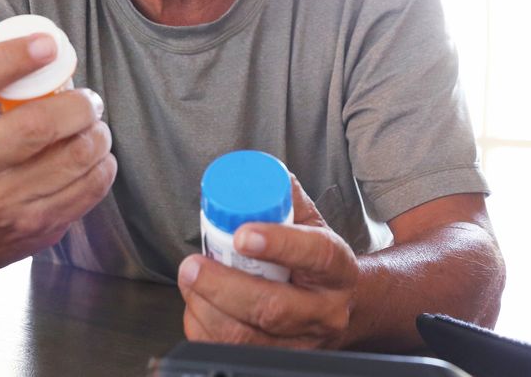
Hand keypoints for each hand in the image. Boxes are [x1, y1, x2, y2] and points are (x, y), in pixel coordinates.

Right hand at [0, 13, 116, 268]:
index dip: (13, 55)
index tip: (47, 44)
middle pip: (37, 125)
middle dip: (78, 105)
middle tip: (89, 99)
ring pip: (73, 158)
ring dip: (97, 135)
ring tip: (94, 126)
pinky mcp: (33, 227)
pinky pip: (88, 190)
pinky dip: (103, 166)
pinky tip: (96, 157)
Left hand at [178, 176, 358, 348]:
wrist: (341, 309)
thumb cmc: (316, 262)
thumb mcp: (311, 224)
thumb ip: (285, 197)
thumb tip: (257, 172)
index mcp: (336, 269)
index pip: (316, 255)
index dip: (279, 244)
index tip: (243, 234)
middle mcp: (323, 311)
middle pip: (272, 308)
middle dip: (223, 286)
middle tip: (192, 266)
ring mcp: (300, 343)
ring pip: (246, 337)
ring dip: (206, 307)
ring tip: (189, 280)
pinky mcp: (275, 362)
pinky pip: (229, 352)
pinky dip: (202, 327)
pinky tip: (197, 304)